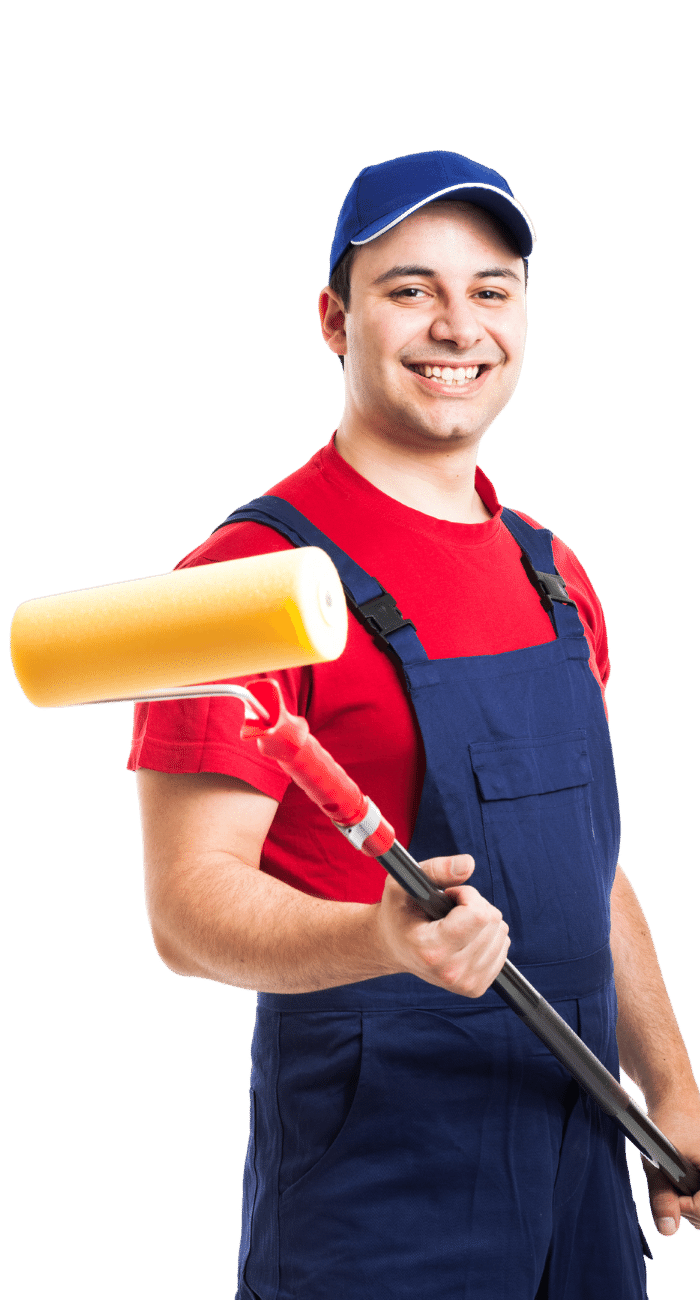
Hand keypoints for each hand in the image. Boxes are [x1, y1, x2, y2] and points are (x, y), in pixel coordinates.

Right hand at [376, 852, 509, 997]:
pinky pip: (503, 947)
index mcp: (430, 950)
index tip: (449, 896)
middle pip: (492, 922)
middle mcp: (449, 972)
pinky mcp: (476, 988)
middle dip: (475, 905)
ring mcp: (465, 984)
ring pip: (501, 933)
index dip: (468, 895)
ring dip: (482, 920)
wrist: (394, 948)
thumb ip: (435, 869)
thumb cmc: (398, 913)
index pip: (479, 915)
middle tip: (449, 910)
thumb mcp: (404, 884)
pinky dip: (488, 935)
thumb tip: (469, 864)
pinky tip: (464, 937)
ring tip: (455, 923)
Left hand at [641, 1102, 699, 1235]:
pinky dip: (697, 1198)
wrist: (675, 1097)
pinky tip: (688, 1182)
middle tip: (673, 1186)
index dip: (687, 1209)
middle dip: (690, 1210)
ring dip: (694, 1205)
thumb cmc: (668, 1123)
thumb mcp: (659, 1160)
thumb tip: (668, 1231)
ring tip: (680, 1179)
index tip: (671, 1192)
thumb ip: (662, 1197)